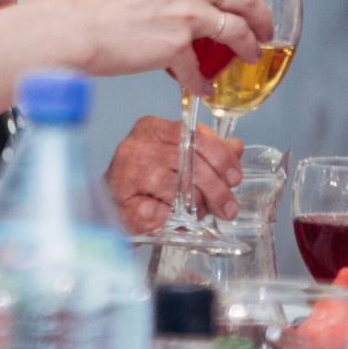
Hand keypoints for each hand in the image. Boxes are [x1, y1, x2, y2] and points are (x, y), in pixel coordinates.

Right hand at [27, 0, 276, 82]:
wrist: (70, 29)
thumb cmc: (88, 2)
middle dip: (262, 12)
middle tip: (266, 23)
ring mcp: (185, 12)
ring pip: (235, 29)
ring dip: (249, 45)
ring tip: (252, 54)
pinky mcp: (176, 46)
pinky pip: (200, 68)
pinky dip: (203, 82)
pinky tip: (203, 88)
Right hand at [105, 116, 243, 232]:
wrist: (111, 210)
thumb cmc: (146, 184)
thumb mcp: (178, 161)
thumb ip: (208, 153)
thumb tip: (236, 148)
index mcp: (153, 128)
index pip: (195, 136)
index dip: (221, 157)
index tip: (235, 177)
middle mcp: (137, 145)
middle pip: (190, 163)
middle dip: (216, 188)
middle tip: (228, 208)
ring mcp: (127, 173)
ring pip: (177, 188)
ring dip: (196, 205)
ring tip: (199, 214)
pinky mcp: (123, 202)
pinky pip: (161, 212)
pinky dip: (173, 218)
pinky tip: (173, 219)